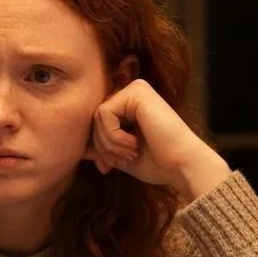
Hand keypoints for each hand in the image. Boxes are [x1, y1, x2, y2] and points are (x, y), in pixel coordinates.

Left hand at [84, 79, 230, 203]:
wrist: (182, 165)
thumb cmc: (157, 163)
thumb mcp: (119, 155)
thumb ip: (99, 148)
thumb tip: (75, 149)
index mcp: (129, 106)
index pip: (95, 123)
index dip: (97, 147)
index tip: (107, 167)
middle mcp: (132, 92)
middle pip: (93, 118)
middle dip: (101, 146)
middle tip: (121, 160)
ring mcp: (135, 89)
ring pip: (96, 116)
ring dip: (109, 142)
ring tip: (130, 152)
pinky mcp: (137, 91)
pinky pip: (104, 113)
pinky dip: (114, 135)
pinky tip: (134, 143)